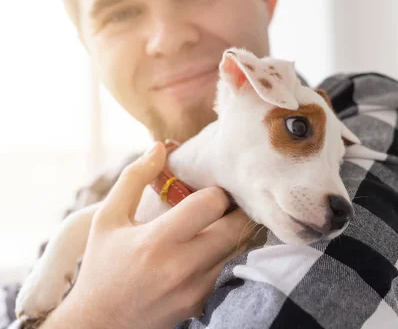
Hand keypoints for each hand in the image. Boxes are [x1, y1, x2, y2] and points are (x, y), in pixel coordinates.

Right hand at [41, 142, 254, 328]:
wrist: (100, 322)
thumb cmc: (103, 266)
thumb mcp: (108, 219)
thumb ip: (134, 179)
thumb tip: (159, 147)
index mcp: (158, 240)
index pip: (212, 204)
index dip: (216, 191)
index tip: (210, 190)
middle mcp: (182, 266)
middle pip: (235, 227)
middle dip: (235, 210)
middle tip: (229, 202)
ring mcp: (195, 288)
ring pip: (237, 250)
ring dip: (235, 232)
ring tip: (223, 221)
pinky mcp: (201, 303)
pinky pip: (228, 270)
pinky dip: (227, 256)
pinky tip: (214, 247)